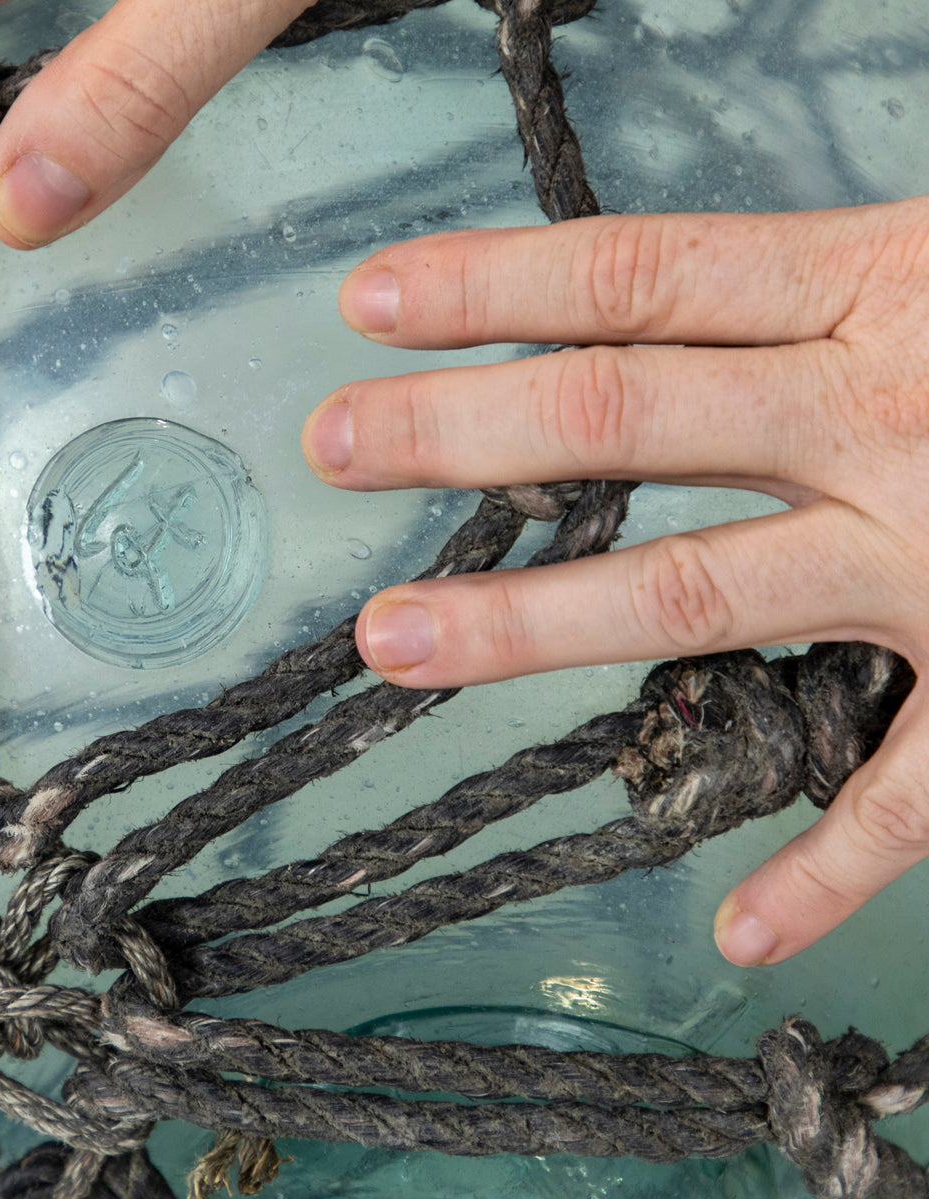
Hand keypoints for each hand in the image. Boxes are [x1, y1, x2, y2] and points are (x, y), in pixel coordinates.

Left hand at [302, 199, 928, 966]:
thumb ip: (812, 297)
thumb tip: (642, 313)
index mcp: (881, 286)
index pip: (643, 272)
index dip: (497, 286)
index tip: (366, 300)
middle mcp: (893, 415)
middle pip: (631, 416)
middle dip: (463, 434)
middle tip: (329, 442)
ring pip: (699, 593)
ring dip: (530, 629)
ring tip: (390, 644)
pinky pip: (915, 794)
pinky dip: (829, 869)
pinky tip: (730, 926)